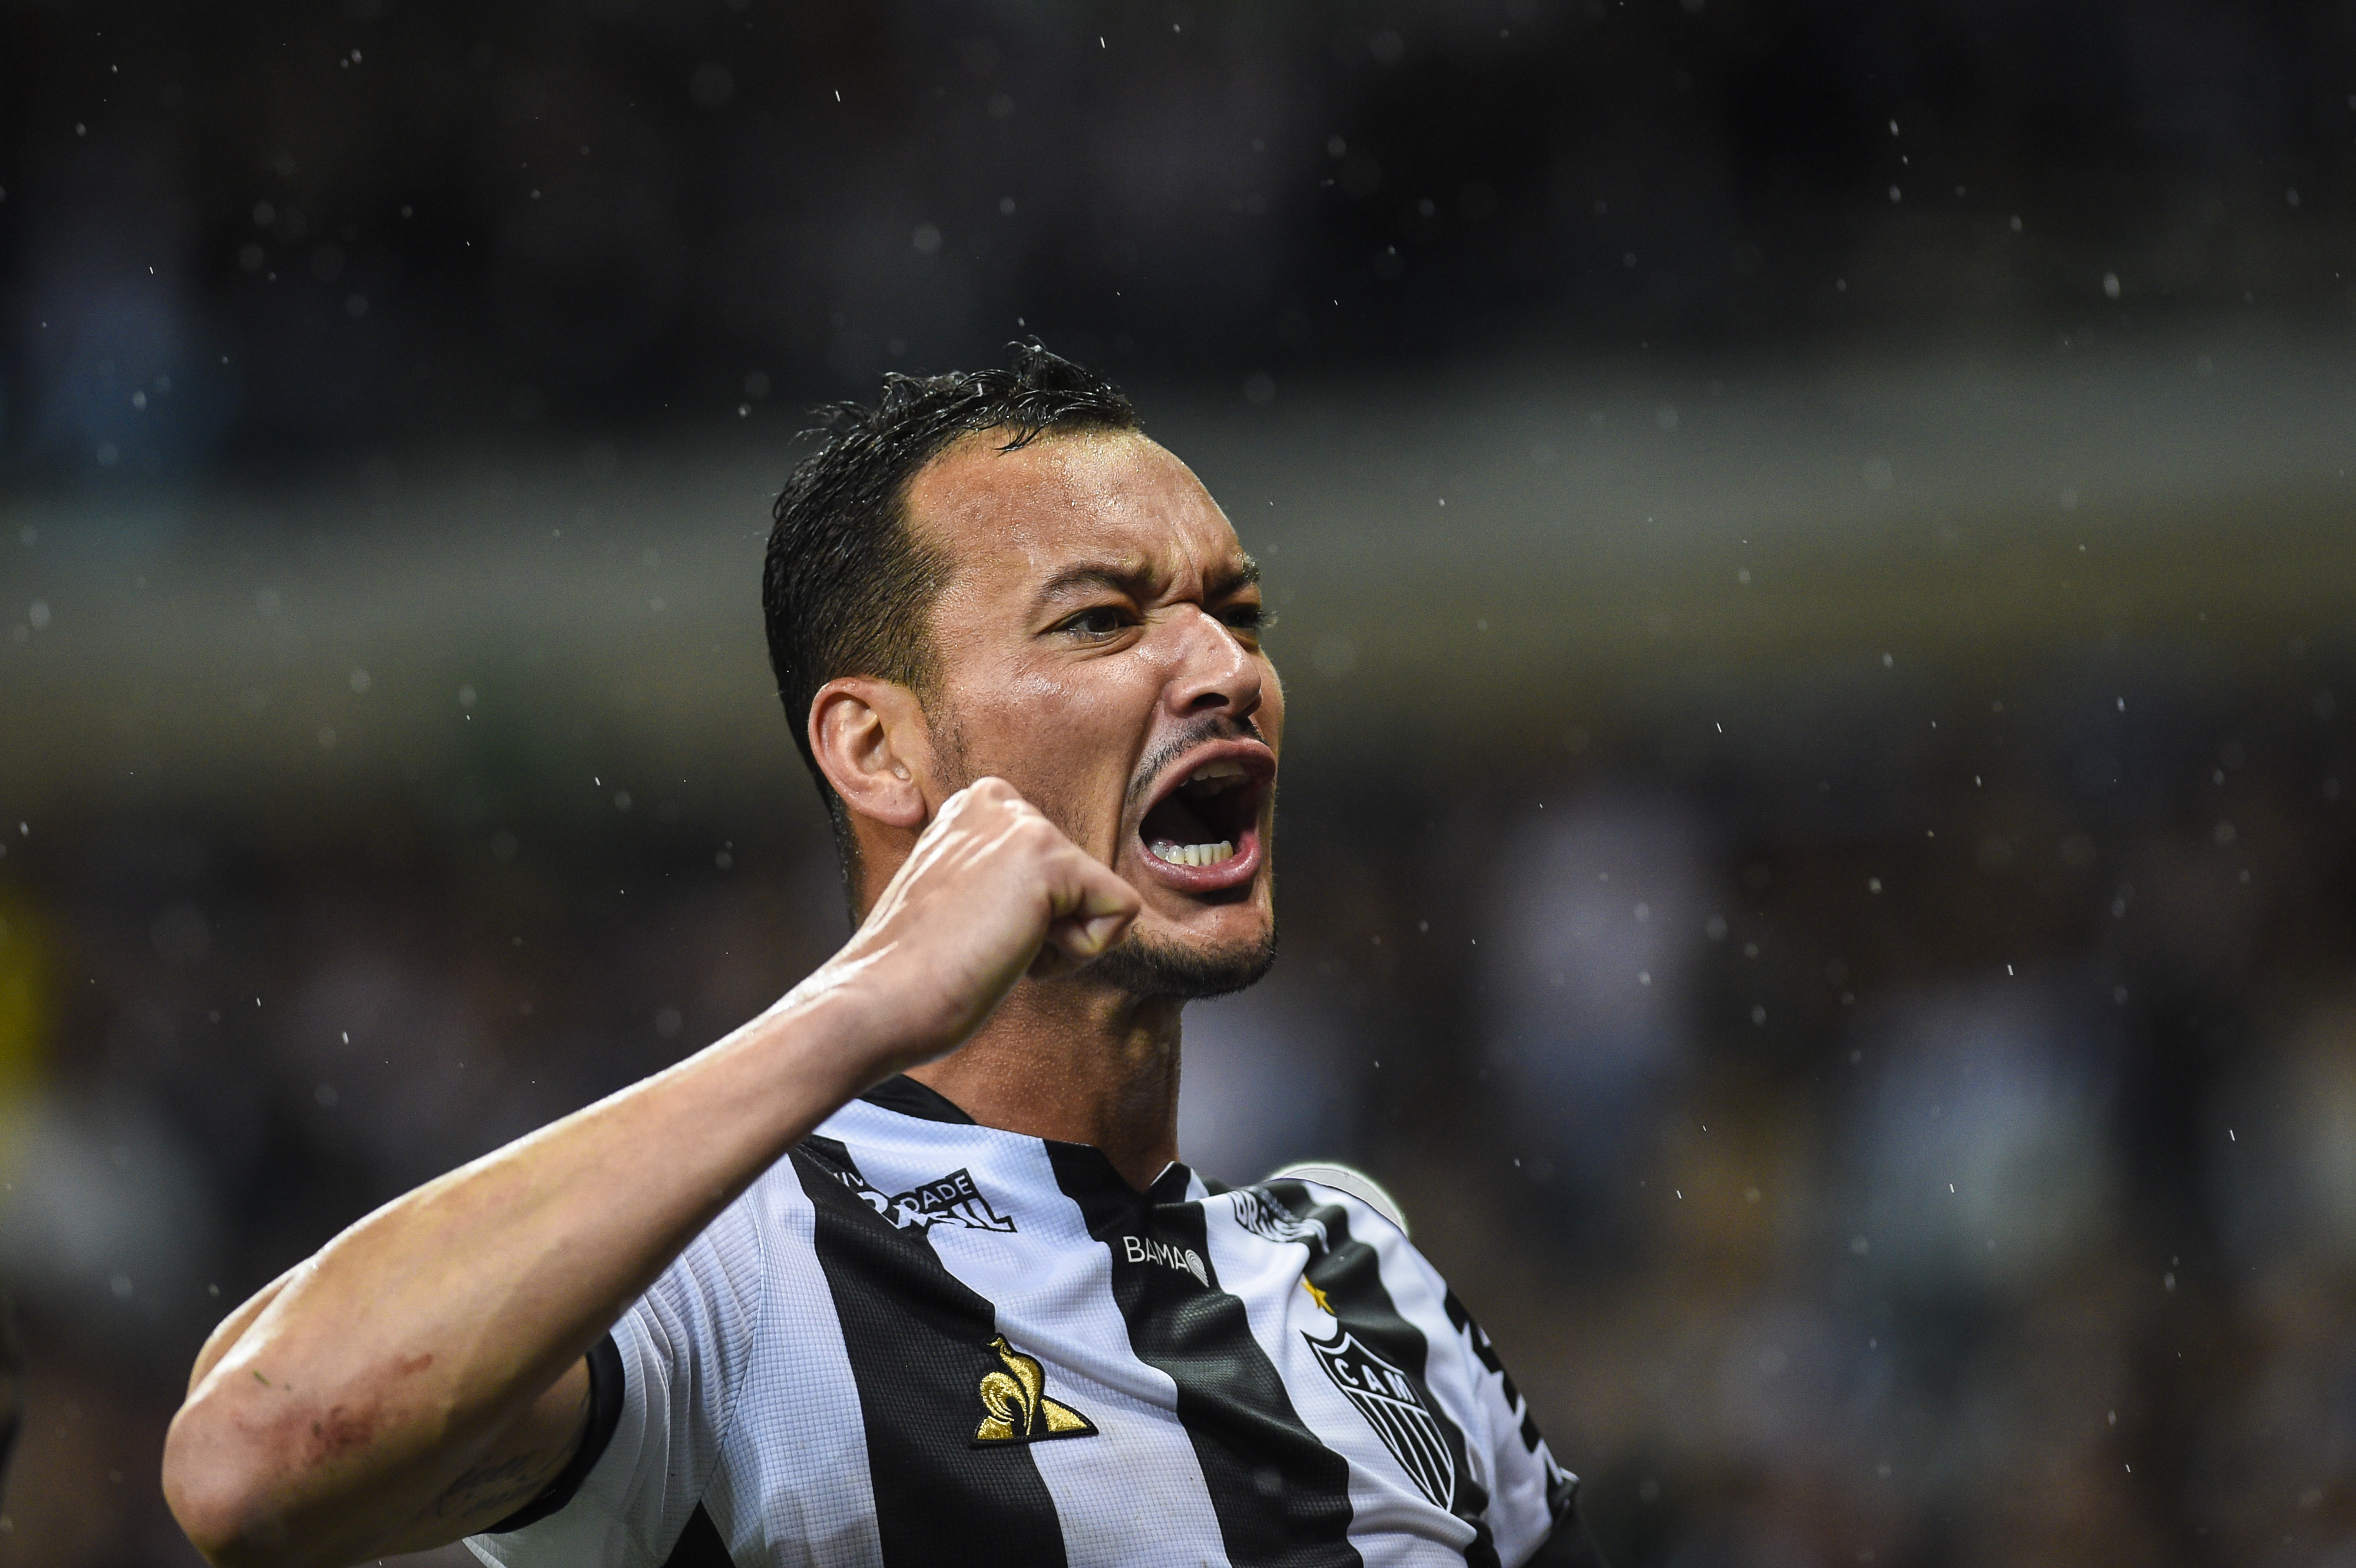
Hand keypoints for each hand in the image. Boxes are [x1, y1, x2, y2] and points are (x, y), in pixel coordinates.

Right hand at [817, 777, 1140, 1068]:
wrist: (879, 997)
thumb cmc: (913, 968)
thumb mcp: (961, 896)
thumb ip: (1000, 877)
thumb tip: (1050, 895)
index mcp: (973, 806)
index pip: (1055, 868)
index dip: (1029, 917)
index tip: (971, 930)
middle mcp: (998, 802)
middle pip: (1081, 881)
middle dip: (1049, 928)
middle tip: (982, 943)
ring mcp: (1023, 825)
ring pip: (1102, 898)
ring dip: (1059, 944)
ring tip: (993, 946)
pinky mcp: (1050, 859)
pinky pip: (1122, 912)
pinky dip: (1082, 952)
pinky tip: (1019, 952)